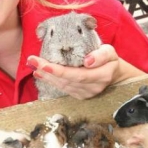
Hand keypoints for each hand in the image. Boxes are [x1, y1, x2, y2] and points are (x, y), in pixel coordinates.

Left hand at [27, 44, 143, 99]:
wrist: (115, 75)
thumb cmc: (110, 60)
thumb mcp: (111, 52)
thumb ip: (101, 55)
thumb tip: (87, 61)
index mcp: (101, 76)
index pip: (77, 75)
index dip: (59, 71)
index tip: (44, 65)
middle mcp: (92, 88)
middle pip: (66, 80)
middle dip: (47, 71)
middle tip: (32, 60)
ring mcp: (85, 94)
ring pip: (62, 85)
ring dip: (45, 76)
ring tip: (32, 65)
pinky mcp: (78, 96)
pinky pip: (62, 88)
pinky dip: (49, 80)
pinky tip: (39, 73)